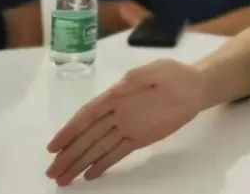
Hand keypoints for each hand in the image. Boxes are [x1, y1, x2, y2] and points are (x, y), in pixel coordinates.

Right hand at [45, 59, 208, 185]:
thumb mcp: (156, 70)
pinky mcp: (140, 138)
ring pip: (99, 147)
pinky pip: (118, 153)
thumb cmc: (175, 74)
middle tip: (52, 172)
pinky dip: (104, 164)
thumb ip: (136, 79)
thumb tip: (116, 89)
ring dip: (81, 163)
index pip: (88, 115)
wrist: (196, 86)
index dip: (69, 131)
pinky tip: (89, 175)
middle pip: (88, 136)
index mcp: (116, 95)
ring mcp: (128, 127)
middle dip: (69, 154)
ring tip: (63, 179)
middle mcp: (117, 113)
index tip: (54, 146)